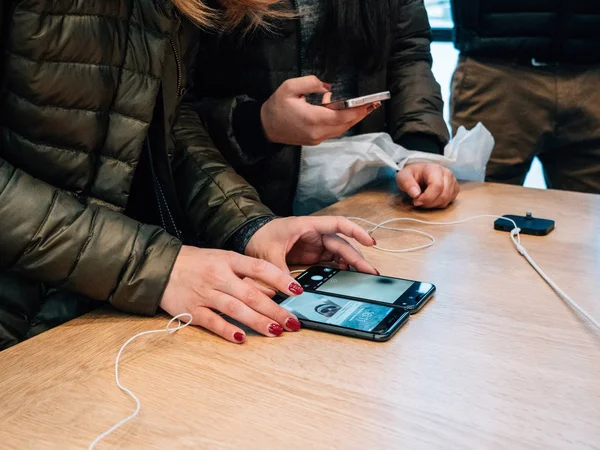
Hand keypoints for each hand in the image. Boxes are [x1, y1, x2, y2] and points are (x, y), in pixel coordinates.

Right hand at [160, 247, 303, 343]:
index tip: (297, 291)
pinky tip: (242, 338)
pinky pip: (212, 322)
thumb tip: (271, 292)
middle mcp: (219, 276)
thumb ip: (246, 274)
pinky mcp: (191, 310)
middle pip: (251, 294)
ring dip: (257, 321)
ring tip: (276, 331)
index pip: (260, 268)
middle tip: (292, 322)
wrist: (161, 267)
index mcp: (228, 260)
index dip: (280, 279)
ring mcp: (205, 293)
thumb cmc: (196, 263)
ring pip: (235, 309)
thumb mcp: (223, 260)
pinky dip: (227, 330)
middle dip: (275, 309)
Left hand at [245, 216, 378, 274]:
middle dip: (357, 258)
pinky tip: (347, 278)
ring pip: (339, 254)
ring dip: (351, 264)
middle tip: (370, 273)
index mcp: (307, 226)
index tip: (370, 241)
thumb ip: (279, 271)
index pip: (338, 224)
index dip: (356, 231)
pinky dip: (340, 269)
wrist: (249, 236)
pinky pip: (330, 262)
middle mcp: (315, 234)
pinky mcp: (312, 255)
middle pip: (342, 244)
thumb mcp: (268, 254)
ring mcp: (315, 245)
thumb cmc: (259, 236)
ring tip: (363, 277)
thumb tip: (289, 290)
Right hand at [260, 76, 378, 145]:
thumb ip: (311, 83)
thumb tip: (329, 88)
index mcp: (312, 119)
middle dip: (361, 114)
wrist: (265, 127)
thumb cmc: (276, 106)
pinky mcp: (315, 140)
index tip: (370, 102)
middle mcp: (318, 132)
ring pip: (341, 129)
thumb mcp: (290, 87)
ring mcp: (317, 138)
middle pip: (346, 124)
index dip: (358, 110)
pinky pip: (333, 131)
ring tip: (364, 106)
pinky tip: (339, 109)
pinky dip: (340, 121)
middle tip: (374, 103)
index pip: (342, 116)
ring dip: (353, 118)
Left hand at [396, 163, 459, 208]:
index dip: (427, 198)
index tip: (416, 201)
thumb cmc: (412, 174)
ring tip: (423, 199)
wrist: (419, 171)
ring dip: (432, 204)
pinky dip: (438, 204)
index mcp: (434, 169)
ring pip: (446, 200)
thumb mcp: (403, 177)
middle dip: (428, 203)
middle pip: (443, 195)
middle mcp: (447, 174)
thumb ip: (407, 184)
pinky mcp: (454, 189)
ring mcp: (453, 181)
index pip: (437, 186)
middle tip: (417, 201)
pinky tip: (431, 199)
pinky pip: (448, 202)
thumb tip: (416, 194)